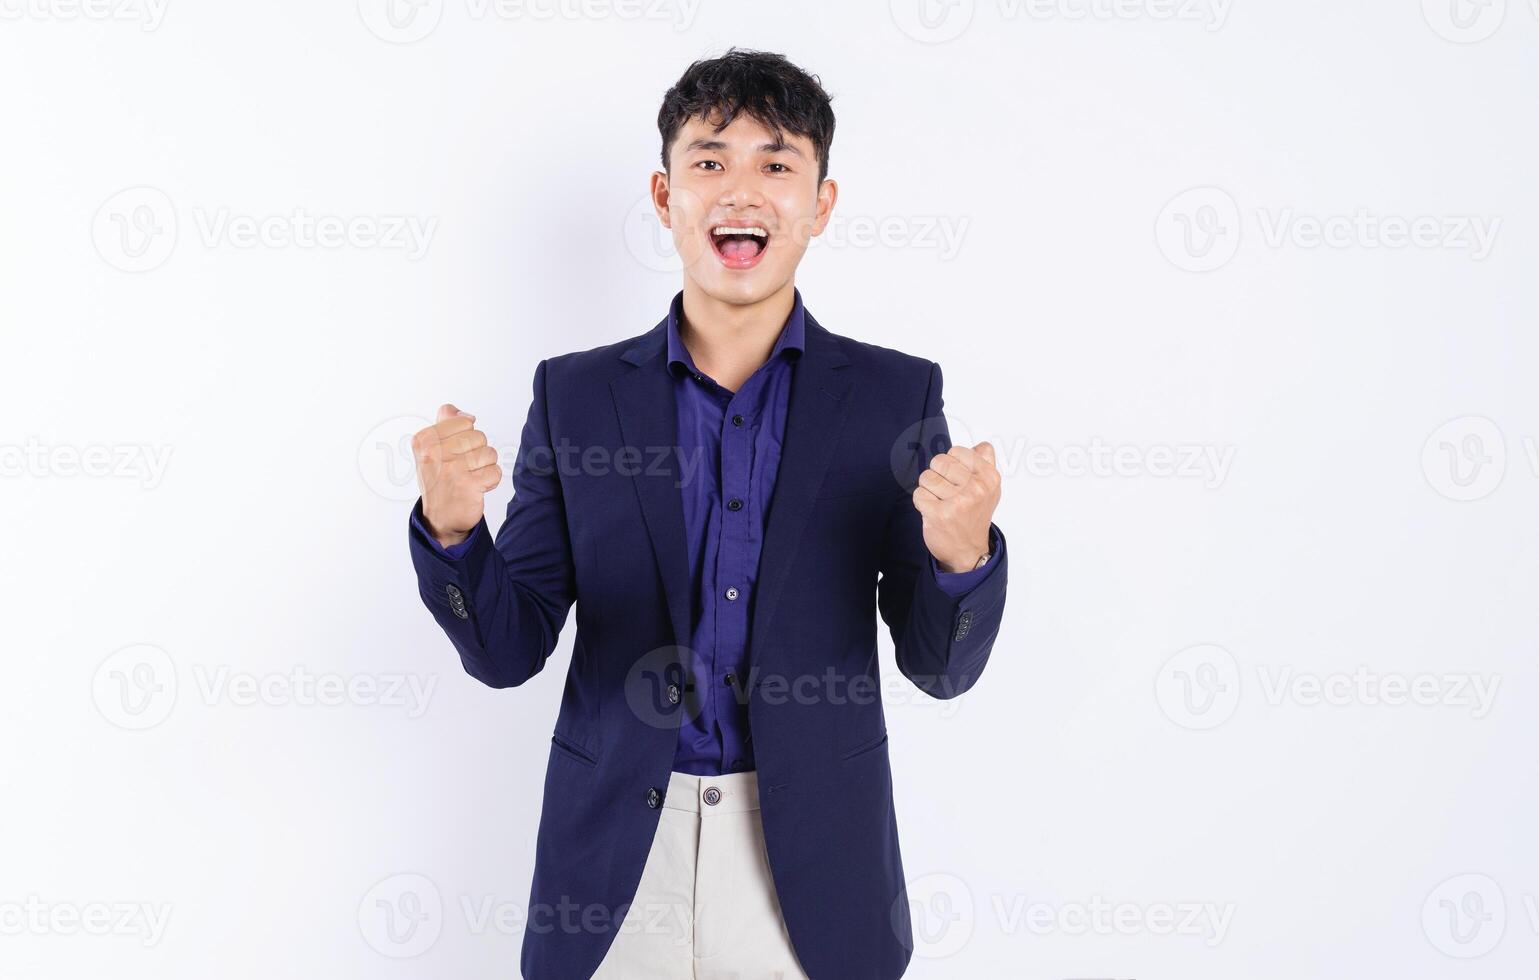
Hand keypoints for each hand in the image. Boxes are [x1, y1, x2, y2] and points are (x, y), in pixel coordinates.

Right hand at [413, 403, 501, 547]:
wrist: (440, 518)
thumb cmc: (439, 480)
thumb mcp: (432, 449)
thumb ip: (446, 424)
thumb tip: (465, 414)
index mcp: (424, 440)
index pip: (464, 422)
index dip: (465, 438)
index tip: (453, 454)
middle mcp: (434, 453)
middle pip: (479, 436)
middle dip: (477, 452)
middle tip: (462, 469)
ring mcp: (451, 470)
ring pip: (489, 453)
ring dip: (484, 467)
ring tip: (469, 478)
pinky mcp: (468, 486)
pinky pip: (495, 472)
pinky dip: (490, 481)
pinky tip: (476, 488)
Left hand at [913, 441, 1000, 572]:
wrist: (968, 551)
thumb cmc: (975, 515)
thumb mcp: (989, 489)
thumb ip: (986, 463)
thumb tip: (980, 445)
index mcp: (989, 478)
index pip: (958, 451)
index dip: (951, 463)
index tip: (957, 478)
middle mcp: (976, 489)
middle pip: (939, 461)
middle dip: (938, 475)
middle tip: (946, 492)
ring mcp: (958, 502)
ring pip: (927, 477)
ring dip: (929, 489)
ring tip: (940, 502)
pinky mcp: (939, 514)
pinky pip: (919, 494)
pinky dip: (922, 502)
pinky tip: (934, 511)